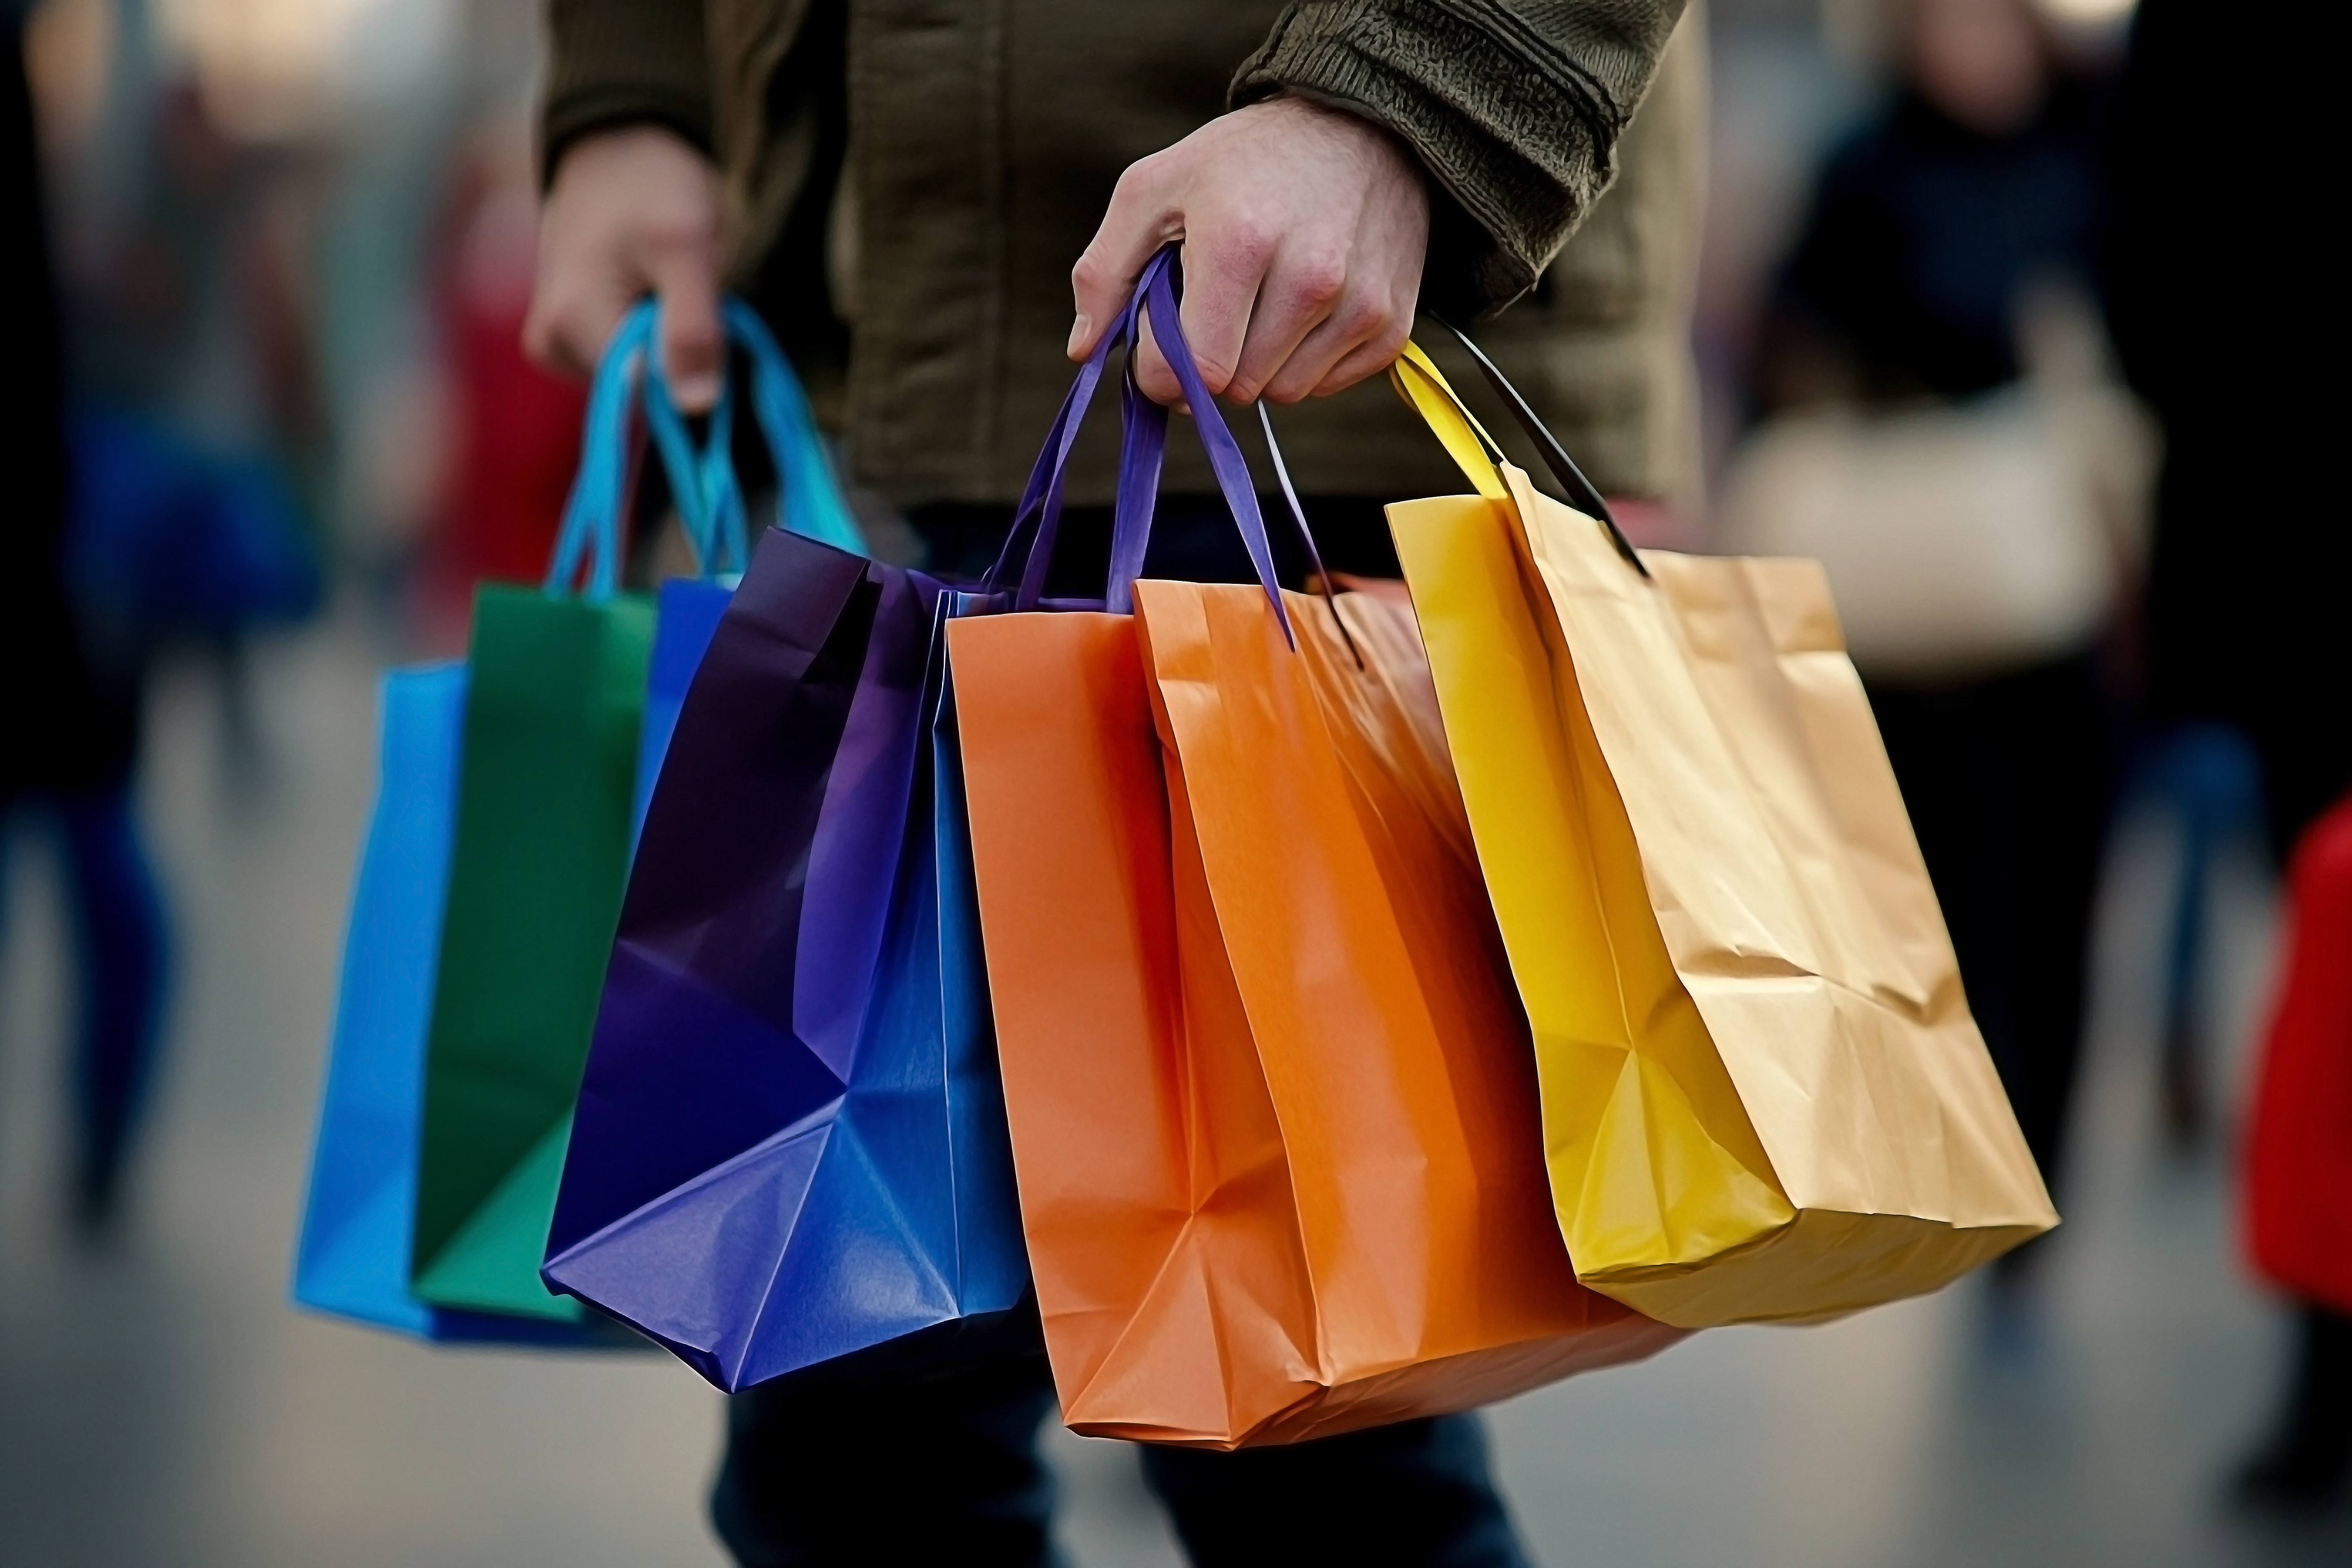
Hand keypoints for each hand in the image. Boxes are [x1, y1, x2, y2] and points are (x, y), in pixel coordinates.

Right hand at [524, 125, 724, 412]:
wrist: (615, 144)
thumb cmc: (652, 183)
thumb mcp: (689, 248)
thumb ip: (692, 329)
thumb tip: (697, 406)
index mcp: (571, 325)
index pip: (649, 399)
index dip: (691, 372)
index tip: (705, 320)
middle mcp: (552, 345)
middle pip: (643, 391)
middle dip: (680, 350)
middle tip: (684, 286)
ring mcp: (556, 344)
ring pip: (640, 377)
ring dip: (668, 341)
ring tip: (665, 281)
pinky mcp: (567, 339)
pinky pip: (627, 360)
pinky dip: (651, 334)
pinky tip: (649, 290)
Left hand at [1069, 96, 1428, 407]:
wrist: (1361, 127)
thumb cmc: (1242, 162)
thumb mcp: (1155, 188)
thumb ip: (1105, 270)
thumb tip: (1084, 349)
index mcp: (1240, 242)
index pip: (1195, 369)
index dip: (1163, 375)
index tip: (1159, 350)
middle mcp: (1309, 277)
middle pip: (1236, 388)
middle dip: (1211, 364)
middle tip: (1214, 309)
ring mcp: (1358, 303)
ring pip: (1283, 394)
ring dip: (1258, 365)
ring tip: (1261, 301)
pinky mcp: (1389, 323)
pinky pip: (1326, 385)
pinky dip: (1303, 361)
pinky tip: (1301, 307)